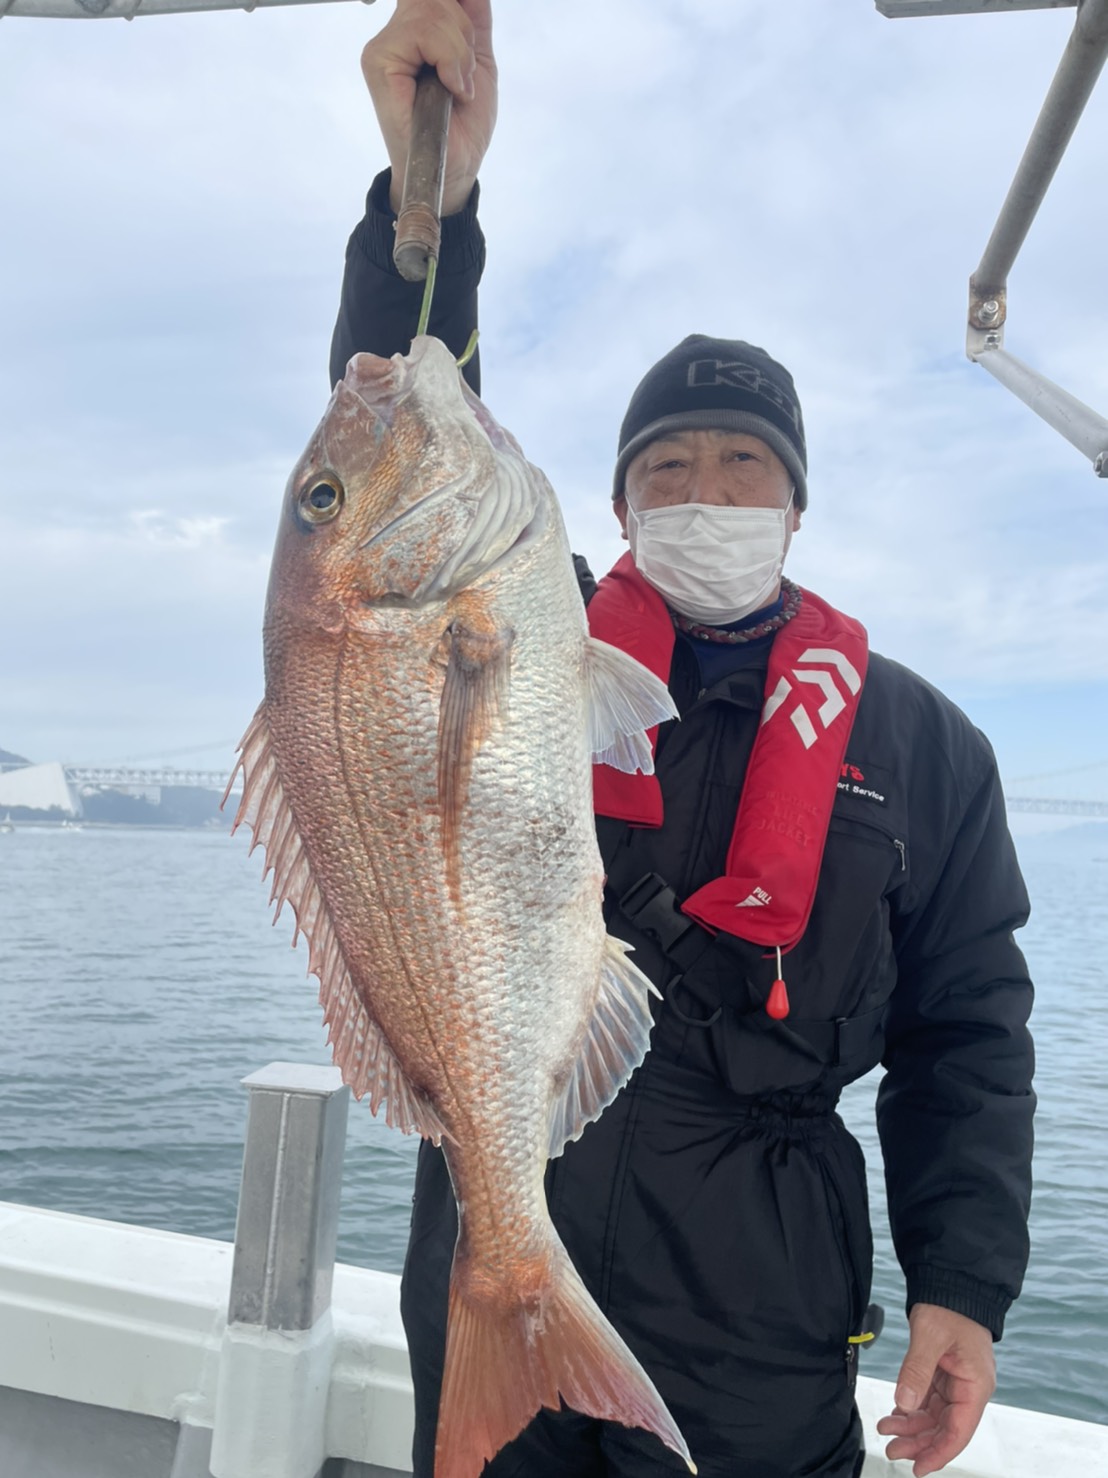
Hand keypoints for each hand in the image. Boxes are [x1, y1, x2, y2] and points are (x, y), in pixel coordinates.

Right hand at [361, 0, 497, 214]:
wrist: (456, 168)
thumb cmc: (462, 126)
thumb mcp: (477, 61)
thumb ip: (473, 20)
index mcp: (415, 32)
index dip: (462, 16)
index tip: (470, 54)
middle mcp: (394, 36)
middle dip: (464, 35)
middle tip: (463, 78)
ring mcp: (383, 49)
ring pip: (430, 10)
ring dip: (459, 52)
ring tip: (456, 87)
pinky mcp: (379, 63)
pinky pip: (421, 31)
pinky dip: (449, 60)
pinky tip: (450, 89)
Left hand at [875, 1304, 995, 1475]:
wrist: (950, 1283)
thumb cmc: (948, 1307)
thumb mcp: (930, 1337)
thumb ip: (916, 1371)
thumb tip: (904, 1406)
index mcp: (975, 1386)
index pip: (959, 1431)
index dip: (939, 1453)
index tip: (918, 1469)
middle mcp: (969, 1389)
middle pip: (945, 1428)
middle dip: (919, 1442)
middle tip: (891, 1450)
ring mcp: (957, 1383)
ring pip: (935, 1416)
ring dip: (912, 1426)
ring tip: (886, 1431)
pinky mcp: (944, 1375)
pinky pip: (928, 1401)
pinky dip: (911, 1409)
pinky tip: (895, 1414)